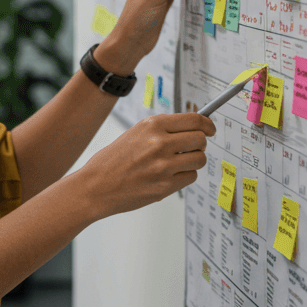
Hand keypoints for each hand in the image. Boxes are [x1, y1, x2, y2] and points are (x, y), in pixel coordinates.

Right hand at [76, 112, 214, 218]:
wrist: (96, 186)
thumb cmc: (113, 160)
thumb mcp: (136, 133)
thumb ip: (162, 130)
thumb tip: (191, 128)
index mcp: (153, 125)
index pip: (195, 120)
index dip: (207, 125)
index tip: (210, 129)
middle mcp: (160, 143)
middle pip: (201, 140)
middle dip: (199, 144)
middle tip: (191, 148)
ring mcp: (164, 166)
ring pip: (200, 160)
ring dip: (194, 161)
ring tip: (178, 163)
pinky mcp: (165, 186)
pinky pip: (191, 177)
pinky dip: (184, 176)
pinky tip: (169, 175)